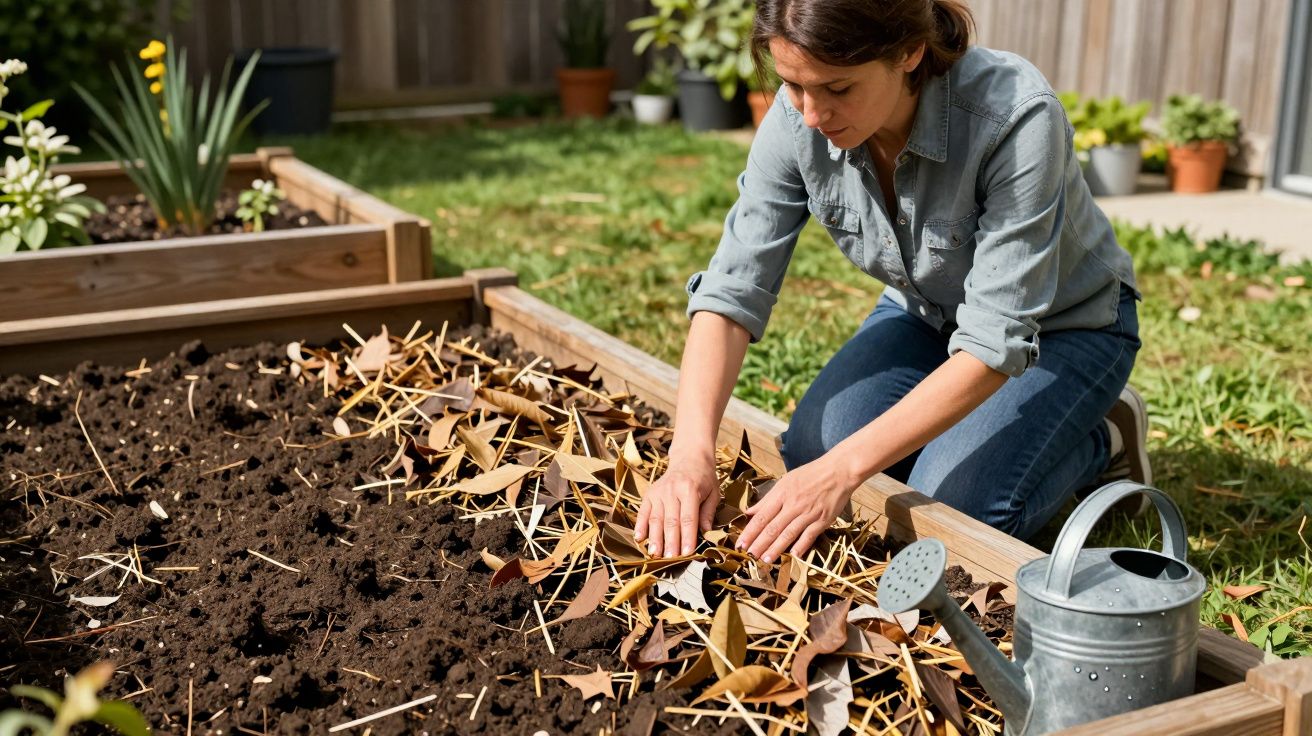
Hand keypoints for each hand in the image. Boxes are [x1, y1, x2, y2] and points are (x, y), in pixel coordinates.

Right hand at [633, 456, 719, 557]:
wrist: (689, 458)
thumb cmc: (704, 478)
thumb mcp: (714, 493)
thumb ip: (708, 513)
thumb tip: (705, 533)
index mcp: (690, 489)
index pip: (688, 518)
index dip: (687, 537)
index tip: (687, 553)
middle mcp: (672, 490)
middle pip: (670, 521)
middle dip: (670, 542)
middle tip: (670, 559)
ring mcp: (658, 492)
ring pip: (655, 518)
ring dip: (655, 538)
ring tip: (655, 555)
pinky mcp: (649, 494)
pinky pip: (643, 512)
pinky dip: (640, 526)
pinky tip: (639, 539)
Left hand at [736, 455, 859, 562]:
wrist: (838, 471)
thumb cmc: (810, 475)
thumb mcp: (785, 482)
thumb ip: (767, 499)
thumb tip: (749, 512)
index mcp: (782, 494)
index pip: (761, 516)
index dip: (750, 532)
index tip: (740, 543)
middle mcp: (793, 505)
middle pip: (772, 527)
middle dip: (759, 543)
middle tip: (749, 555)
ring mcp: (808, 513)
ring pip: (789, 533)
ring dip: (776, 548)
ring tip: (766, 559)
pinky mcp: (823, 519)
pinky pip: (810, 535)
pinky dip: (801, 545)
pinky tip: (793, 555)